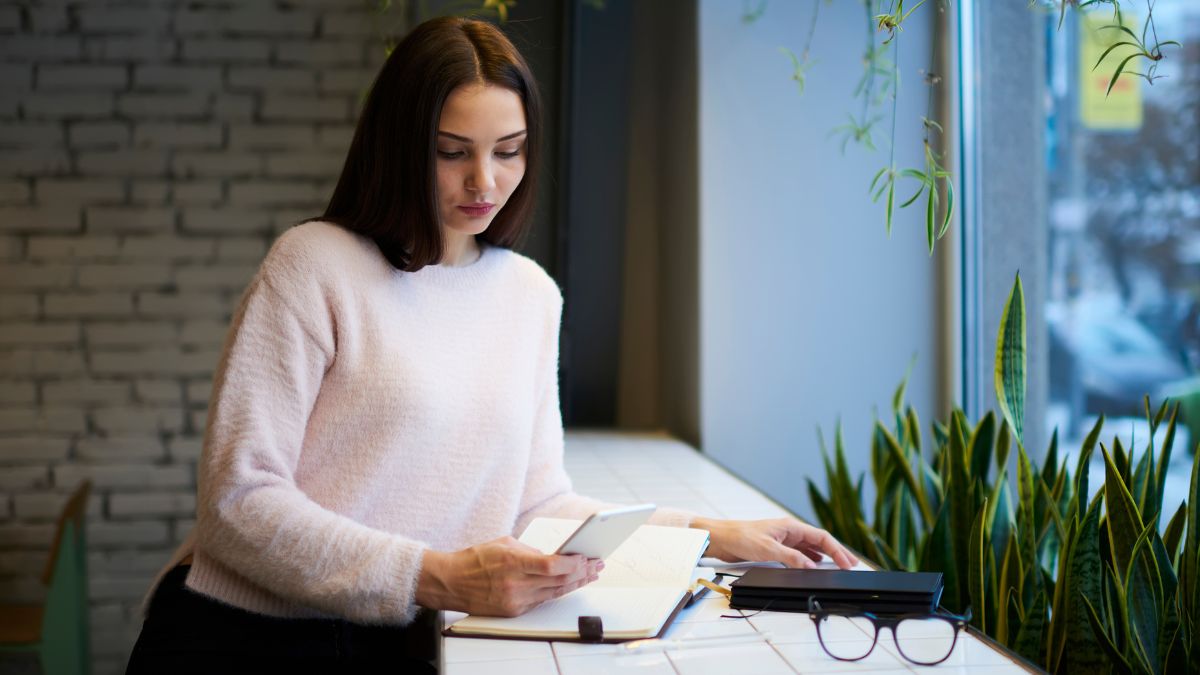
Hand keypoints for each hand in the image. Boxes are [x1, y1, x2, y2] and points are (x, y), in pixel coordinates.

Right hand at [415, 536, 602, 615]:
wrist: (451, 582)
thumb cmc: (475, 559)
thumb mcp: (504, 544)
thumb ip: (530, 550)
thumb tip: (554, 557)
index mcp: (512, 561)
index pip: (551, 566)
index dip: (573, 564)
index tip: (586, 557)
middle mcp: (515, 583)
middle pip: (558, 581)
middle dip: (581, 573)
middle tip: (596, 565)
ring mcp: (515, 600)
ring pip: (554, 593)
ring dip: (575, 584)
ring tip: (590, 575)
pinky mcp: (514, 610)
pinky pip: (542, 600)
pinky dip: (557, 592)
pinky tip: (569, 585)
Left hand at [691, 516, 858, 569]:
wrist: (721, 538)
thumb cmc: (741, 537)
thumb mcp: (768, 550)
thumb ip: (792, 558)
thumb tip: (813, 568)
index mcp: (791, 526)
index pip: (821, 537)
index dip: (837, 550)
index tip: (848, 563)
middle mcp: (789, 531)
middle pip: (819, 542)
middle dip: (836, 552)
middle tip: (852, 564)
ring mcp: (783, 539)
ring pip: (810, 547)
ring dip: (825, 557)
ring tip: (838, 566)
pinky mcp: (775, 548)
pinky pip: (799, 553)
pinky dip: (810, 560)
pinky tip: (814, 566)